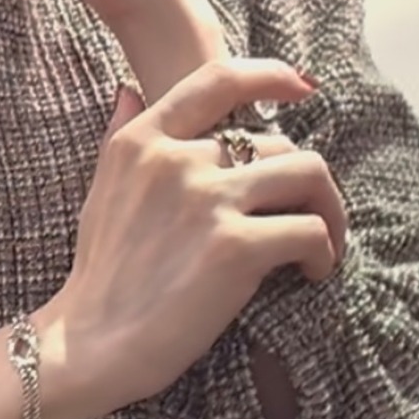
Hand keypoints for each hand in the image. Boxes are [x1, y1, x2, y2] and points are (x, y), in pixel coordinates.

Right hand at [48, 59, 348, 414]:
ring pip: (308, 174)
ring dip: (328, 208)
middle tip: (307, 214)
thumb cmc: (100, 277)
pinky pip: (310, 230)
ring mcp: (208, 201)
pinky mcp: (237, 247)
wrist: (90, 343)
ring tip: (323, 241)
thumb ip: (120, 136)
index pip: (218, 79)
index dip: (270, 75)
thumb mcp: (100, 190)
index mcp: (144, 141)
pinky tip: (312, 272)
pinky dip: (324, 251)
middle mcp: (178, 160)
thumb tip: (127, 90)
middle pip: (277, 141)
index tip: (301, 86)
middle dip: (302, 180)